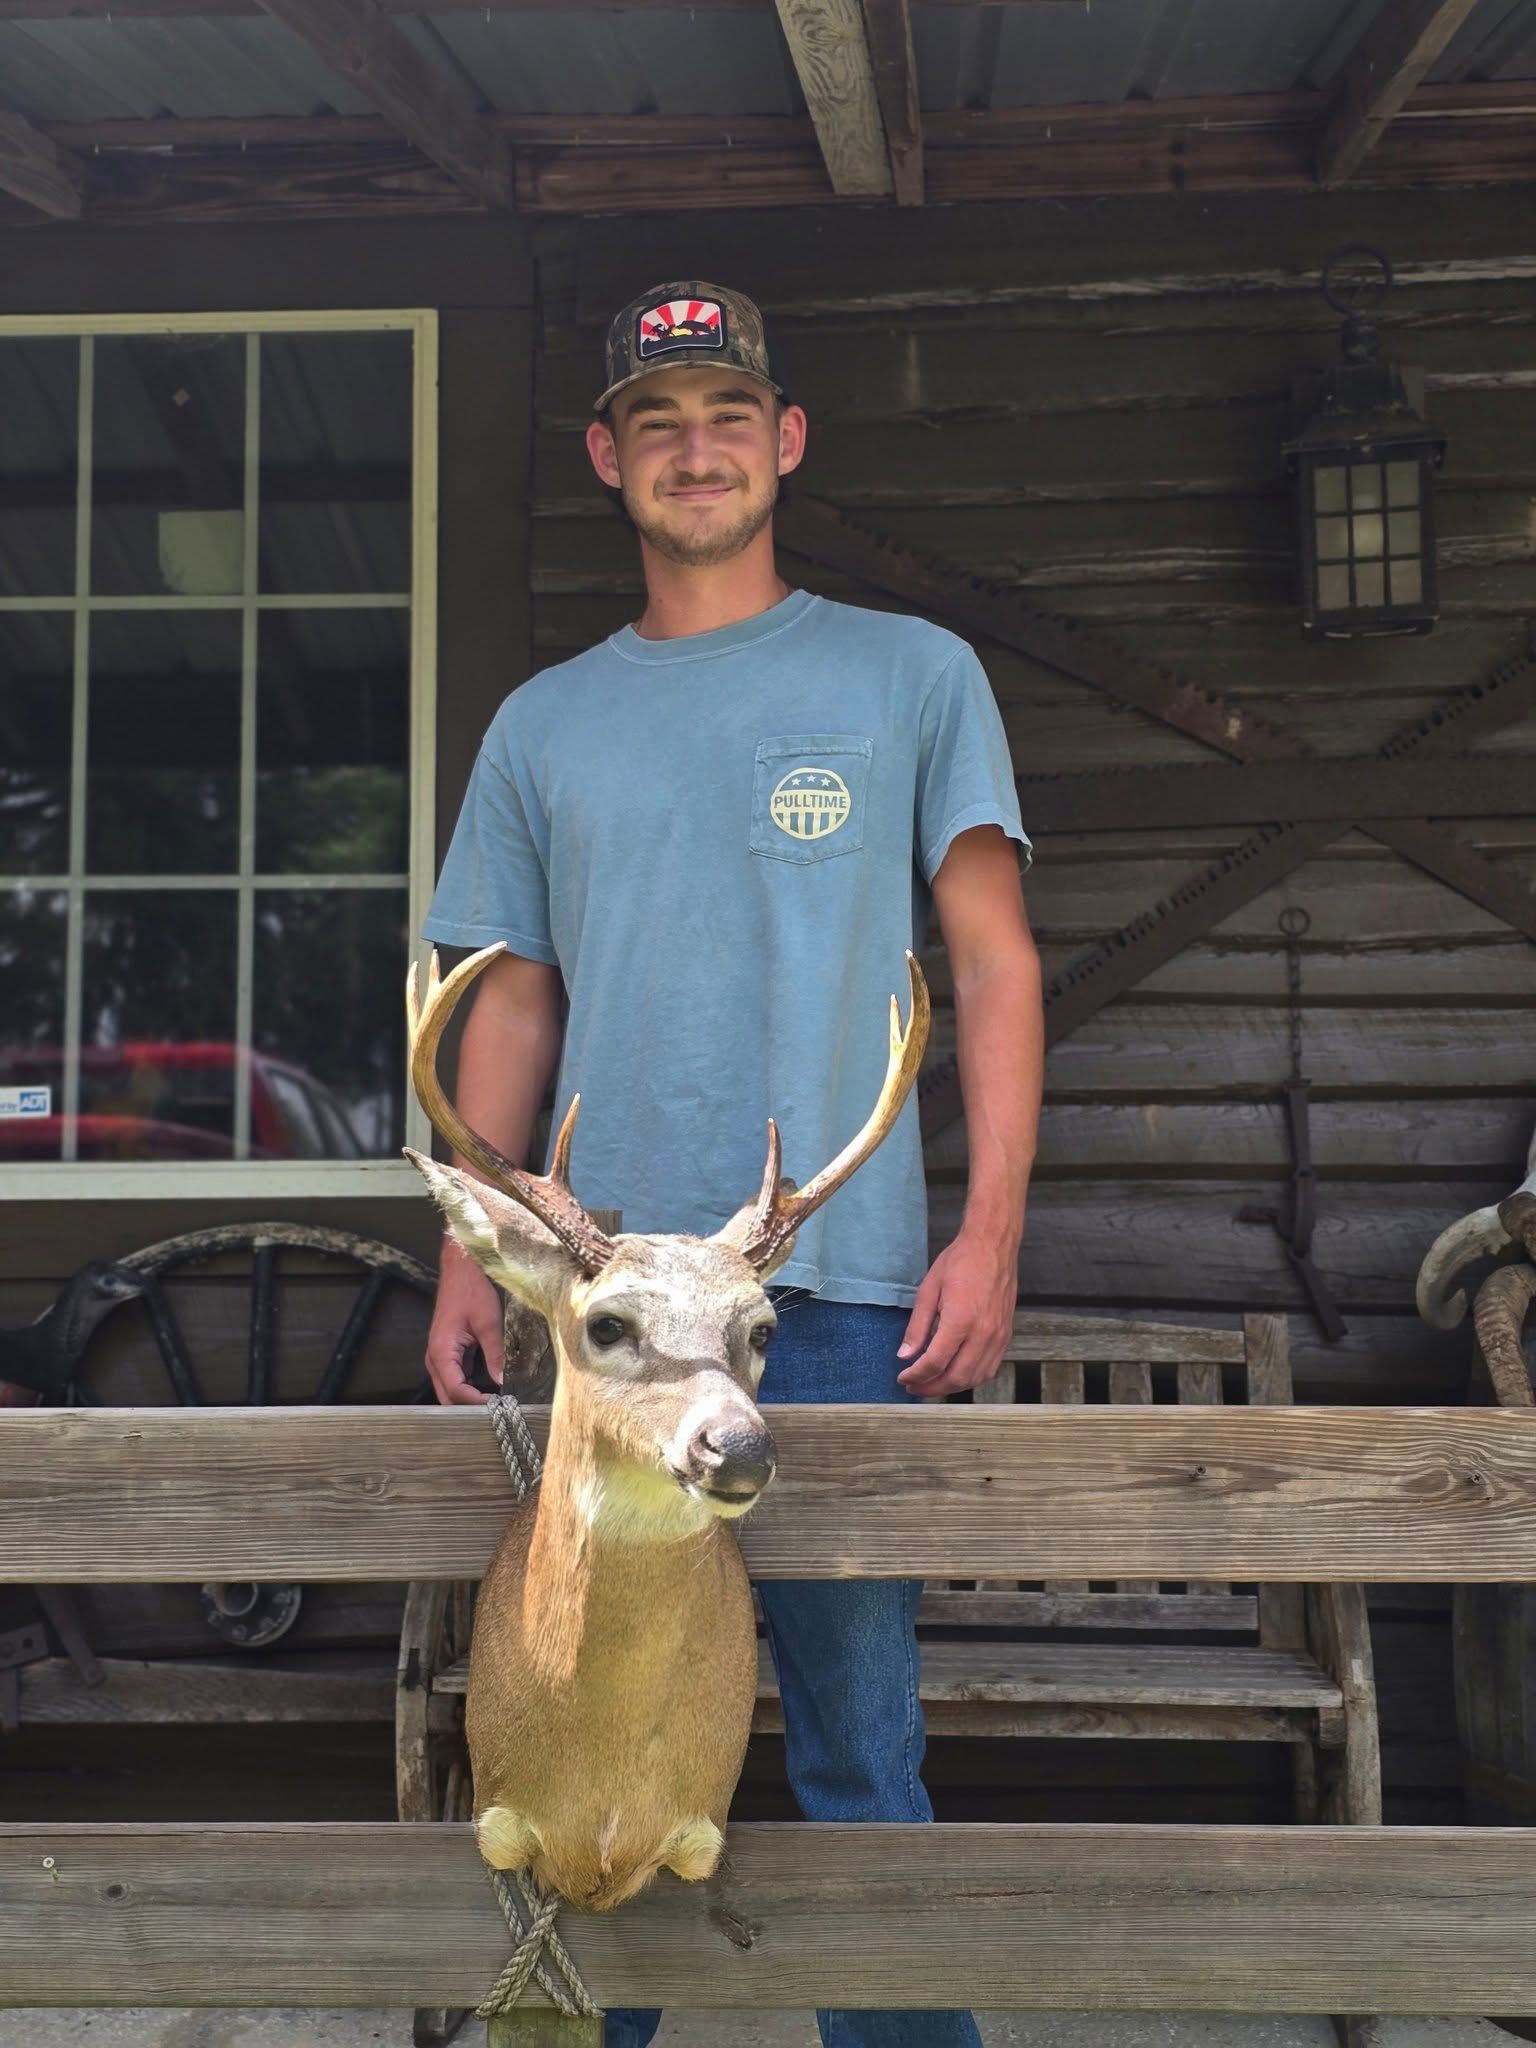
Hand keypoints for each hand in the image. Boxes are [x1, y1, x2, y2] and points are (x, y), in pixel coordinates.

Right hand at [425, 1238, 505, 1405]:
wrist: (461, 1269)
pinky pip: (455, 1378)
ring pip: (449, 1390)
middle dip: (467, 1408)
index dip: (474, 1403)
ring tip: (493, 1408)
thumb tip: (502, 1381)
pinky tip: (486, 1395)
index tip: (497, 1407)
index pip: (455, 1390)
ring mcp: (440, 1357)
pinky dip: (467, 1389)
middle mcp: (435, 1358)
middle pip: (447, 1396)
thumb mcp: (489, 1322)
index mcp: (441, 1351)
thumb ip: (495, 1354)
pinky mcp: (448, 1353)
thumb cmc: (472, 1290)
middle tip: (494, 1414)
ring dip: (467, 1401)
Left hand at [897, 1227, 1019, 1399]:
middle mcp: (983, 1333)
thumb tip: (905, 1355)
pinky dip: (971, 1378)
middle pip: (956, 1377)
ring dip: (951, 1387)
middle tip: (913, 1386)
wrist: (993, 1246)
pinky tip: (955, 1374)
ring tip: (931, 1384)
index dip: (916, 1375)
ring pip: (975, 1378)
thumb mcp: (929, 1290)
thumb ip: (917, 1326)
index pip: (935, 1362)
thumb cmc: (960, 1262)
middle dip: (931, 1387)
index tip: (903, 1378)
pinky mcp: (1006, 1335)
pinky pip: (989, 1368)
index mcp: (961, 1320)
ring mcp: (998, 1336)